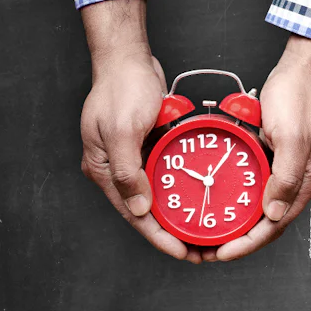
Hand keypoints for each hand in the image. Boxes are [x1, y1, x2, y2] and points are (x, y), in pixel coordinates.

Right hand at [79, 0, 201, 263]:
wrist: (128, 57)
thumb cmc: (123, 88)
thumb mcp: (124, 131)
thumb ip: (130, 172)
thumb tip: (139, 209)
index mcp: (105, 170)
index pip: (135, 215)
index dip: (161, 238)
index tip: (185, 253)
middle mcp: (117, 169)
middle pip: (147, 212)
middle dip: (173, 232)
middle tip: (202, 248)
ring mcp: (132, 158)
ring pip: (158, 197)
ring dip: (179, 214)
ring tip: (205, 230)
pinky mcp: (147, 147)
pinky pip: (165, 176)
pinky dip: (181, 189)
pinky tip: (202, 197)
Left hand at [208, 34, 310, 260]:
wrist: (304, 69)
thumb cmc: (298, 97)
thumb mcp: (290, 136)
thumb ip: (284, 177)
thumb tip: (273, 214)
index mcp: (309, 179)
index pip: (277, 223)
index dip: (249, 242)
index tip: (223, 252)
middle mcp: (303, 180)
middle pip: (271, 220)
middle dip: (243, 238)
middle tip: (212, 248)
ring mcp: (294, 169)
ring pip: (266, 206)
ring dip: (243, 222)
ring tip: (216, 231)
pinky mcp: (283, 158)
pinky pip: (263, 186)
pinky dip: (245, 199)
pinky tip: (227, 200)